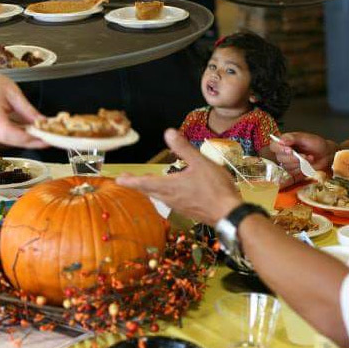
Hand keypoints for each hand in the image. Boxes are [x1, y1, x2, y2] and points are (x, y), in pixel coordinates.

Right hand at [0, 69, 45, 147]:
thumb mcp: (13, 93)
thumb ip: (28, 111)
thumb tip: (43, 122)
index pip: (17, 137)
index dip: (35, 140)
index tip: (49, 139)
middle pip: (15, 142)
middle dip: (33, 141)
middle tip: (50, 138)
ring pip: (11, 141)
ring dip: (27, 139)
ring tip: (42, 133)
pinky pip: (6, 137)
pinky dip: (18, 135)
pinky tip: (29, 131)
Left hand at [117, 129, 240, 224]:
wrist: (229, 215)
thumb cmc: (216, 188)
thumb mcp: (200, 163)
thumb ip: (184, 148)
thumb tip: (168, 132)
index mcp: (170, 186)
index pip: (144, 182)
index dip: (130, 180)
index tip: (118, 180)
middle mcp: (170, 198)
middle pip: (148, 191)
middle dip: (136, 184)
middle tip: (126, 180)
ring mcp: (179, 206)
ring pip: (159, 197)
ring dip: (150, 189)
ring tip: (146, 183)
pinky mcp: (188, 211)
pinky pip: (169, 201)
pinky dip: (162, 194)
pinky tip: (170, 192)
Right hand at [270, 131, 334, 182]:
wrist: (327, 154)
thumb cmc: (316, 143)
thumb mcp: (305, 138)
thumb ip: (293, 138)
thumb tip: (281, 141)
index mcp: (285, 142)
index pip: (274, 146)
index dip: (279, 149)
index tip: (290, 150)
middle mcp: (284, 153)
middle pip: (280, 158)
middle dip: (293, 158)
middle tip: (304, 156)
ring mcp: (289, 163)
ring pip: (287, 166)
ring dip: (299, 164)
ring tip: (310, 158)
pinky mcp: (294, 171)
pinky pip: (292, 174)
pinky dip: (300, 170)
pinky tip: (307, 165)